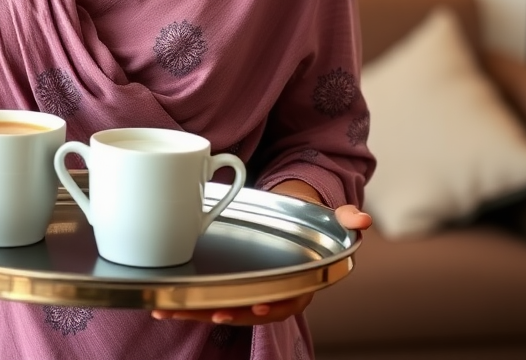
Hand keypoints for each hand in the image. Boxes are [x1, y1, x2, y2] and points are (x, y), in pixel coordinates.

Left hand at [151, 203, 371, 325]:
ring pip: (219, 306)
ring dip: (194, 309)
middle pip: (244, 308)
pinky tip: (161, 301)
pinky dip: (185, 300)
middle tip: (199, 309)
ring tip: (167, 308)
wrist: (291, 213)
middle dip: (220, 312)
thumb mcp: (327, 216)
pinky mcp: (225, 279)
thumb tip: (363, 221)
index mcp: (297, 281)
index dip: (268, 306)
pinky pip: (205, 295)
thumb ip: (345, 218)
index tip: (252, 306)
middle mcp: (269, 291)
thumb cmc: (308, 217)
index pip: (284, 300)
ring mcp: (245, 287)